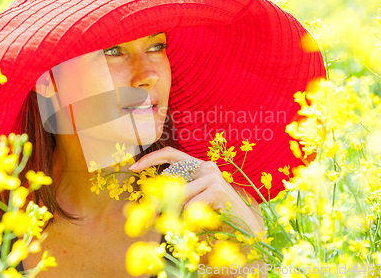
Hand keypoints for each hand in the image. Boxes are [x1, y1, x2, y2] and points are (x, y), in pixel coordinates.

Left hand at [129, 146, 263, 235]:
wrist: (247, 226)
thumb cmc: (218, 214)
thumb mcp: (195, 200)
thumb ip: (179, 193)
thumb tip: (150, 198)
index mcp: (200, 166)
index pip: (170, 154)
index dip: (150, 158)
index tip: (133, 167)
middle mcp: (206, 167)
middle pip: (169, 178)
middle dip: (155, 200)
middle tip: (145, 217)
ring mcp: (212, 177)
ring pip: (178, 195)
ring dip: (173, 214)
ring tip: (176, 226)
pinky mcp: (217, 190)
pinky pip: (189, 206)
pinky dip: (188, 219)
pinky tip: (197, 224)